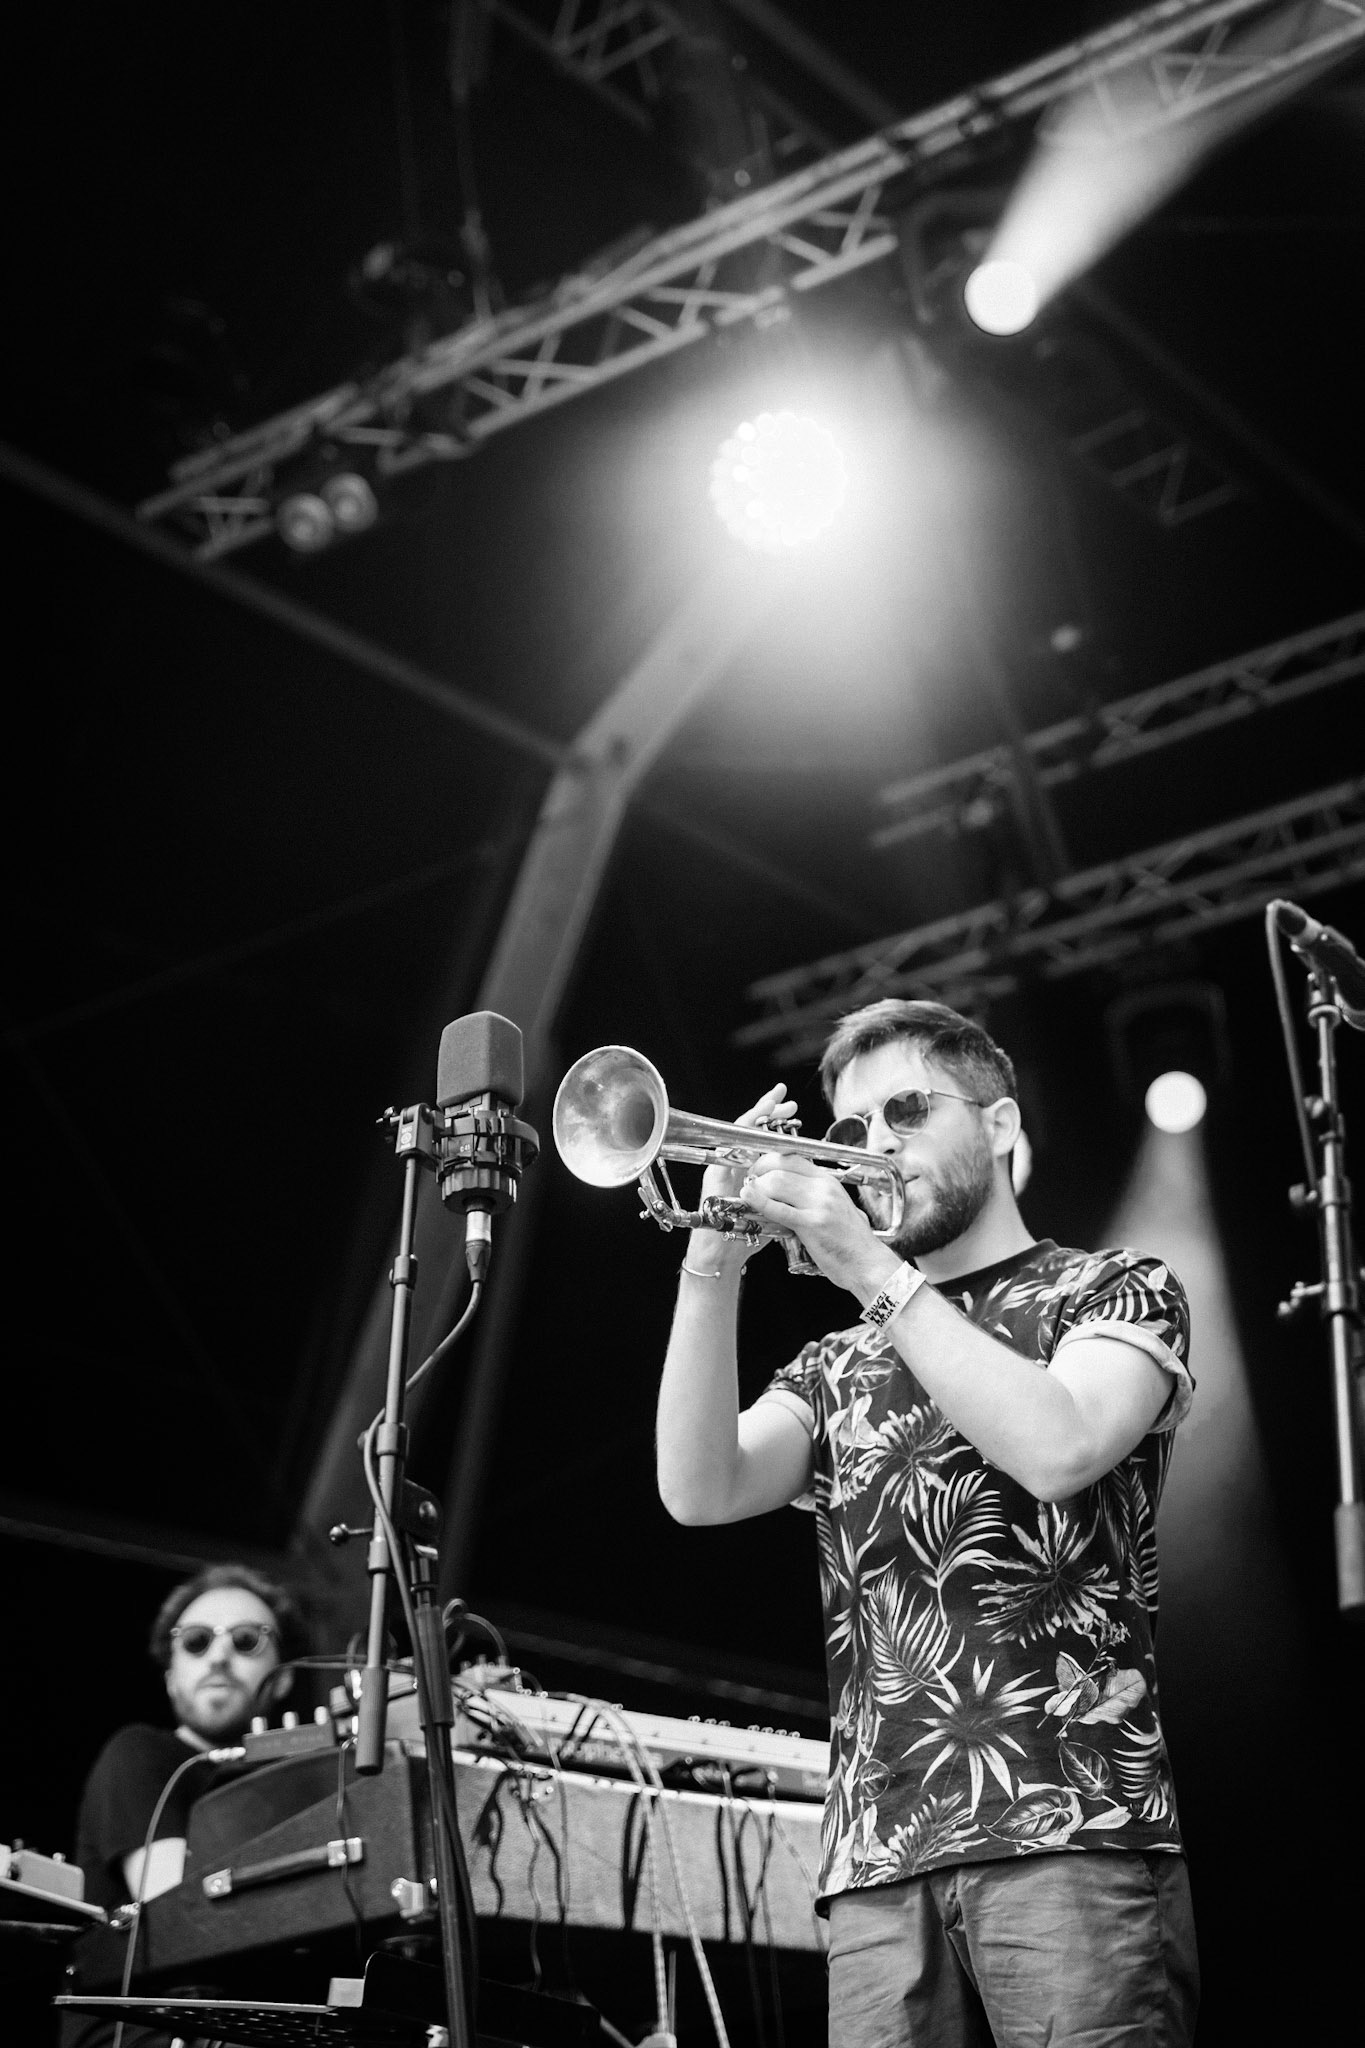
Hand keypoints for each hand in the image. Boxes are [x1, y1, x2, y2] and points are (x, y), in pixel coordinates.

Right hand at [690, 1083, 797, 1272]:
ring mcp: (722, 1168)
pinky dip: (739, 1134)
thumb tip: (802, 1180)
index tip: (792, 1111)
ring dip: (755, 1115)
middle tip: (783, 1096)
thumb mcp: (770, 1208)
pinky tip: (752, 1121)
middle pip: (749, 1130)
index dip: (776, 1123)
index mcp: (748, 1170)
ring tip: (770, 1102)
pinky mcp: (714, 1176)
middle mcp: (733, 1165)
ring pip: (736, 1133)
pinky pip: (726, 1147)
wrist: (721, 1256)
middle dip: (767, 1110)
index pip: (762, 1139)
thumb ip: (780, 1192)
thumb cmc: (744, 1236)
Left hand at [739, 1150, 892, 1293]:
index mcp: (828, 1181)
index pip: (792, 1157)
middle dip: (757, 1173)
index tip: (757, 1171)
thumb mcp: (834, 1207)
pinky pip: (778, 1209)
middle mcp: (824, 1187)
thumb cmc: (849, 1241)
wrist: (867, 1263)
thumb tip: (786, 1192)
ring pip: (776, 1183)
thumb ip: (812, 1196)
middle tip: (748, 1184)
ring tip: (748, 1196)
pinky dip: (758, 1202)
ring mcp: (819, 1204)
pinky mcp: (812, 1224)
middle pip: (781, 1167)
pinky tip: (748, 1199)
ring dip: (756, 1188)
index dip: (768, 1160)